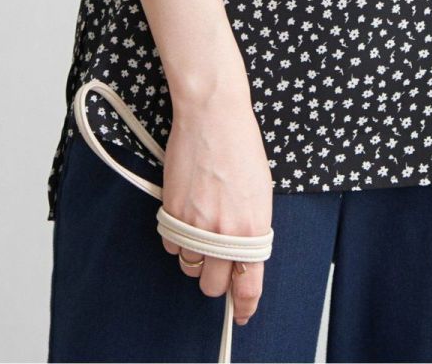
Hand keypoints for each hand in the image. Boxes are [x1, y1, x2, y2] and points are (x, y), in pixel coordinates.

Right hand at [160, 90, 272, 329]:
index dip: (243, 305)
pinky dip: (177, 239)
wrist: (214, 116)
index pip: (248, 285)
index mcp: (253, 229)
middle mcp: (224, 233)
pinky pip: (171, 246)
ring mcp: (196, 225)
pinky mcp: (173, 213)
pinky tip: (185, 218)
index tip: (241, 314)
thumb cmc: (242, 147)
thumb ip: (251, 228)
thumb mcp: (260, 193)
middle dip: (215, 279)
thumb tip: (242, 253)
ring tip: (201, 232)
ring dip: (195, 258)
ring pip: (190, 267)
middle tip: (217, 262)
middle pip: (213, 284)